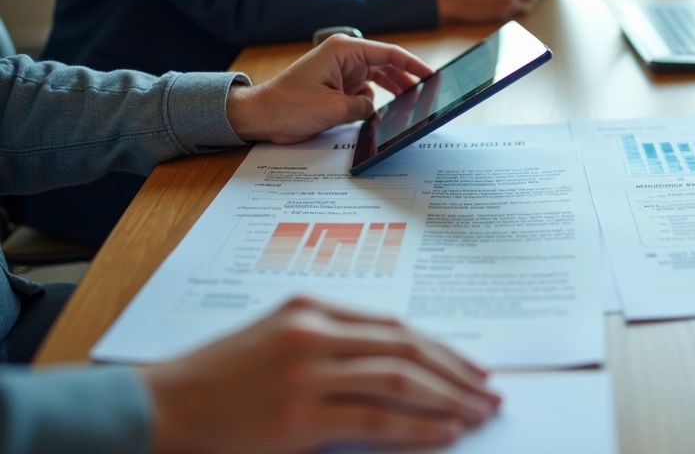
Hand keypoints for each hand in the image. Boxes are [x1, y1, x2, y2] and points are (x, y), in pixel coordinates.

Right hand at [142, 296, 498, 453]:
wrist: (159, 409)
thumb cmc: (218, 380)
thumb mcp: (277, 340)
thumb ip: (331, 342)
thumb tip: (397, 363)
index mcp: (311, 308)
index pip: (395, 326)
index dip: (441, 349)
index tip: (471, 368)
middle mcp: (313, 333)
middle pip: (407, 349)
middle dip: (456, 373)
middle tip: (488, 392)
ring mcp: (306, 374)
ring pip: (400, 381)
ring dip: (447, 399)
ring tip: (477, 413)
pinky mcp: (298, 418)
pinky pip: (376, 420)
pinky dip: (418, 426)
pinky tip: (445, 432)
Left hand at [227, 35, 432, 143]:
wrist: (260, 116)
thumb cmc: (286, 105)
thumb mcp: (333, 108)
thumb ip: (364, 106)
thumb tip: (377, 108)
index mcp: (343, 51)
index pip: (388, 53)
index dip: (412, 64)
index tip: (431, 74)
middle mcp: (344, 57)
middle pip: (386, 65)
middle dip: (406, 79)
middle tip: (427, 93)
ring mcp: (341, 72)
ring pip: (378, 78)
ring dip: (392, 90)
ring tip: (411, 103)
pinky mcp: (337, 87)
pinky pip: (365, 92)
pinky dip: (375, 101)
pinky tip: (384, 112)